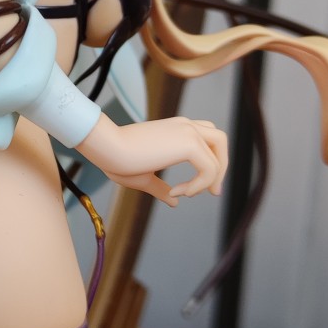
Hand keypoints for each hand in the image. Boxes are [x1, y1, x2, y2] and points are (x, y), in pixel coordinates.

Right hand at [77, 114, 228, 205]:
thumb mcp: (143, 176)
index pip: (207, 137)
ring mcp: (188, 131)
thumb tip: (174, 202)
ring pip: (220, 152)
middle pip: (220, 140)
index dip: (209, 162)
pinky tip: (178, 192)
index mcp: (176, 128)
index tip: (195, 189)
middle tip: (212, 191)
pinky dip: (199, 185)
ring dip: (213, 177)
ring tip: (191, 193)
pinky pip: (209, 168)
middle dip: (220, 167)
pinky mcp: (189, 143)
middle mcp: (185, 126)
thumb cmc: (117, 159)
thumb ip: (160, 187)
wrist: (107, 147)